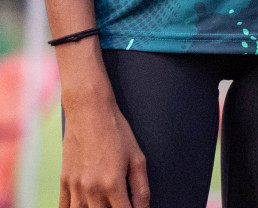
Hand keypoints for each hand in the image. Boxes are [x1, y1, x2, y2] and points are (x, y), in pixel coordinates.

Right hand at [59, 74, 148, 207]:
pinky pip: (64, 207)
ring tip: (105, 203)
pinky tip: (84, 206)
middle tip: (120, 203)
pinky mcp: (64, 181)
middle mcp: (91, 189)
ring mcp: (75, 186)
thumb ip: (141, 188)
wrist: (89, 112)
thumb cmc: (117, 132)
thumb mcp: (137, 158)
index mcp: (112, 184)